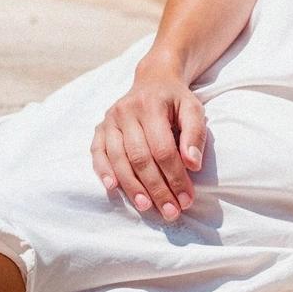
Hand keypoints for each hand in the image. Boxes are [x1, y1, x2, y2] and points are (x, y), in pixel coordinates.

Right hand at [91, 60, 206, 220]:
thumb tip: (192, 164)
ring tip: (146, 207)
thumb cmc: (176, 99)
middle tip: (170, 212)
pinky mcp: (100, 127)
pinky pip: (97, 152)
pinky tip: (112, 188)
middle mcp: (126, 111)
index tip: (187, 199)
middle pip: (140, 158)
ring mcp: (110, 119)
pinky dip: (103, 171)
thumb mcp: (193, 109)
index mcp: (151, 105)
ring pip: (119, 159)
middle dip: (156, 188)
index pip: (163, 149)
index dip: (175, 177)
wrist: (153, 79)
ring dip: (132, 187)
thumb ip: (195, 134)